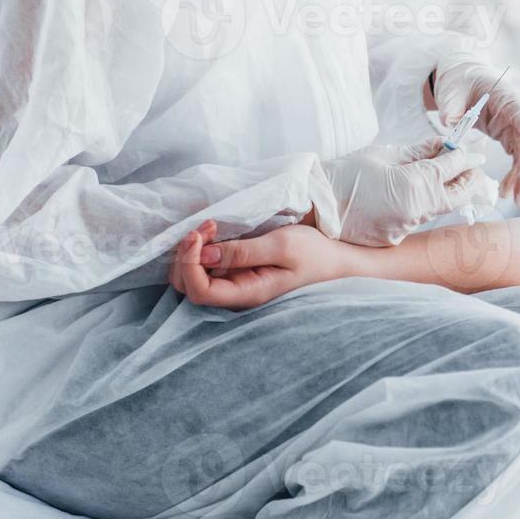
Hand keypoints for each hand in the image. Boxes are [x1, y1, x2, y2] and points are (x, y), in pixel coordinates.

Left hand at [169, 220, 346, 309]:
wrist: (332, 258)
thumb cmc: (312, 253)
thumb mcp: (281, 246)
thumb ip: (243, 252)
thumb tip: (205, 255)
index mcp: (246, 293)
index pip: (199, 291)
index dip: (189, 263)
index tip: (199, 234)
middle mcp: (235, 293)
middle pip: (187, 286)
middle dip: (186, 254)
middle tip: (206, 225)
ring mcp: (234, 283)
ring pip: (191, 277)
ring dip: (192, 250)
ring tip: (210, 225)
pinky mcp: (235, 272)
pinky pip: (205, 266)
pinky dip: (201, 247)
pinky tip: (215, 231)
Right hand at [327, 138, 489, 246]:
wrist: (313, 207)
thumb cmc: (343, 175)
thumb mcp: (381, 155)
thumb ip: (418, 151)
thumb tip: (443, 144)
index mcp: (414, 184)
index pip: (451, 168)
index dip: (463, 156)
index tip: (469, 149)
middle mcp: (416, 211)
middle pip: (456, 195)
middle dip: (467, 179)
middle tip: (471, 167)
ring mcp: (406, 228)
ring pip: (437, 207)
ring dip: (444, 192)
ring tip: (441, 176)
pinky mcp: (395, 239)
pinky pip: (416, 219)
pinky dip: (419, 206)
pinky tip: (410, 195)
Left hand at [432, 58, 519, 207]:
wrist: (464, 78)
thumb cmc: (460, 81)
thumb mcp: (451, 89)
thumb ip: (451, 105)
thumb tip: (449, 122)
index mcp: (506, 97)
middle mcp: (516, 113)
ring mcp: (515, 126)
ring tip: (519, 202)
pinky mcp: (510, 137)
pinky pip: (517, 160)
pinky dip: (514, 177)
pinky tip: (508, 193)